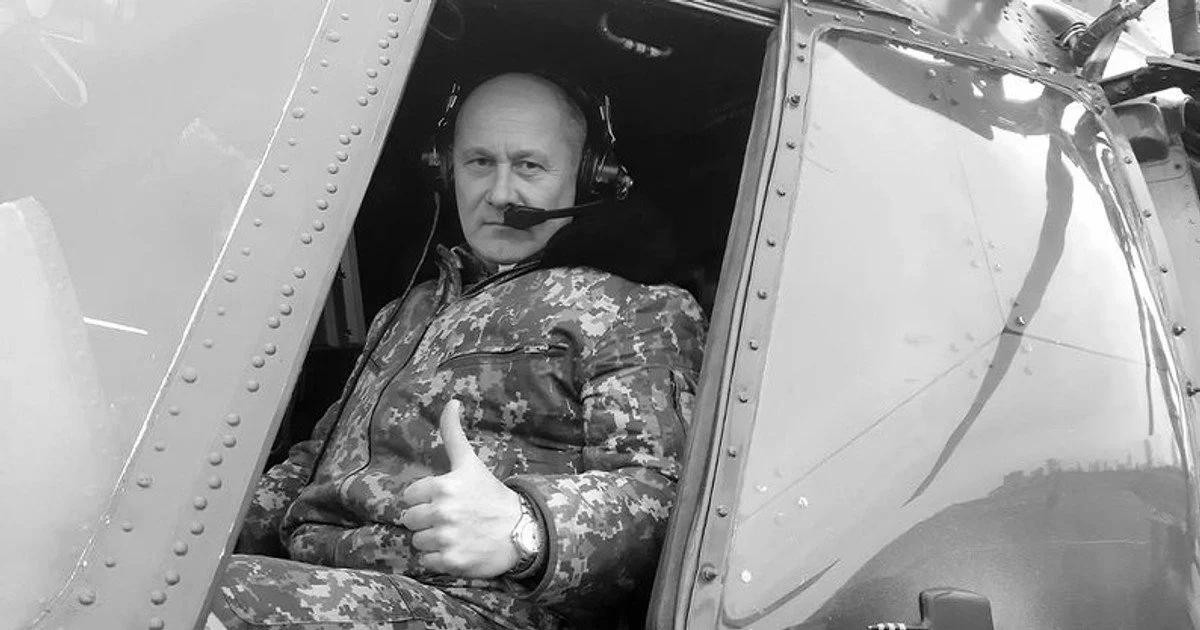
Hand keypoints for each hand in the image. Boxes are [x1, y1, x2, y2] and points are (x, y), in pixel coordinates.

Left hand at [400, 399, 523, 577]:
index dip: (424, 498)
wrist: (521, 530)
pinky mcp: (451, 561)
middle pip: (410, 520)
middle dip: (426, 519)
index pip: (410, 496)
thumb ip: (454, 433)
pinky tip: (457, 548)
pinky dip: (439, 558)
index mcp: (443, 487)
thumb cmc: (491, 494)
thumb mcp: (470, 462)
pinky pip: (427, 562)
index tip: (444, 499)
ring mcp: (446, 538)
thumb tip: (451, 401)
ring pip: (417, 541)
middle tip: (449, 518)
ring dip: (432, 540)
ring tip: (454, 533)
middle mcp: (442, 513)